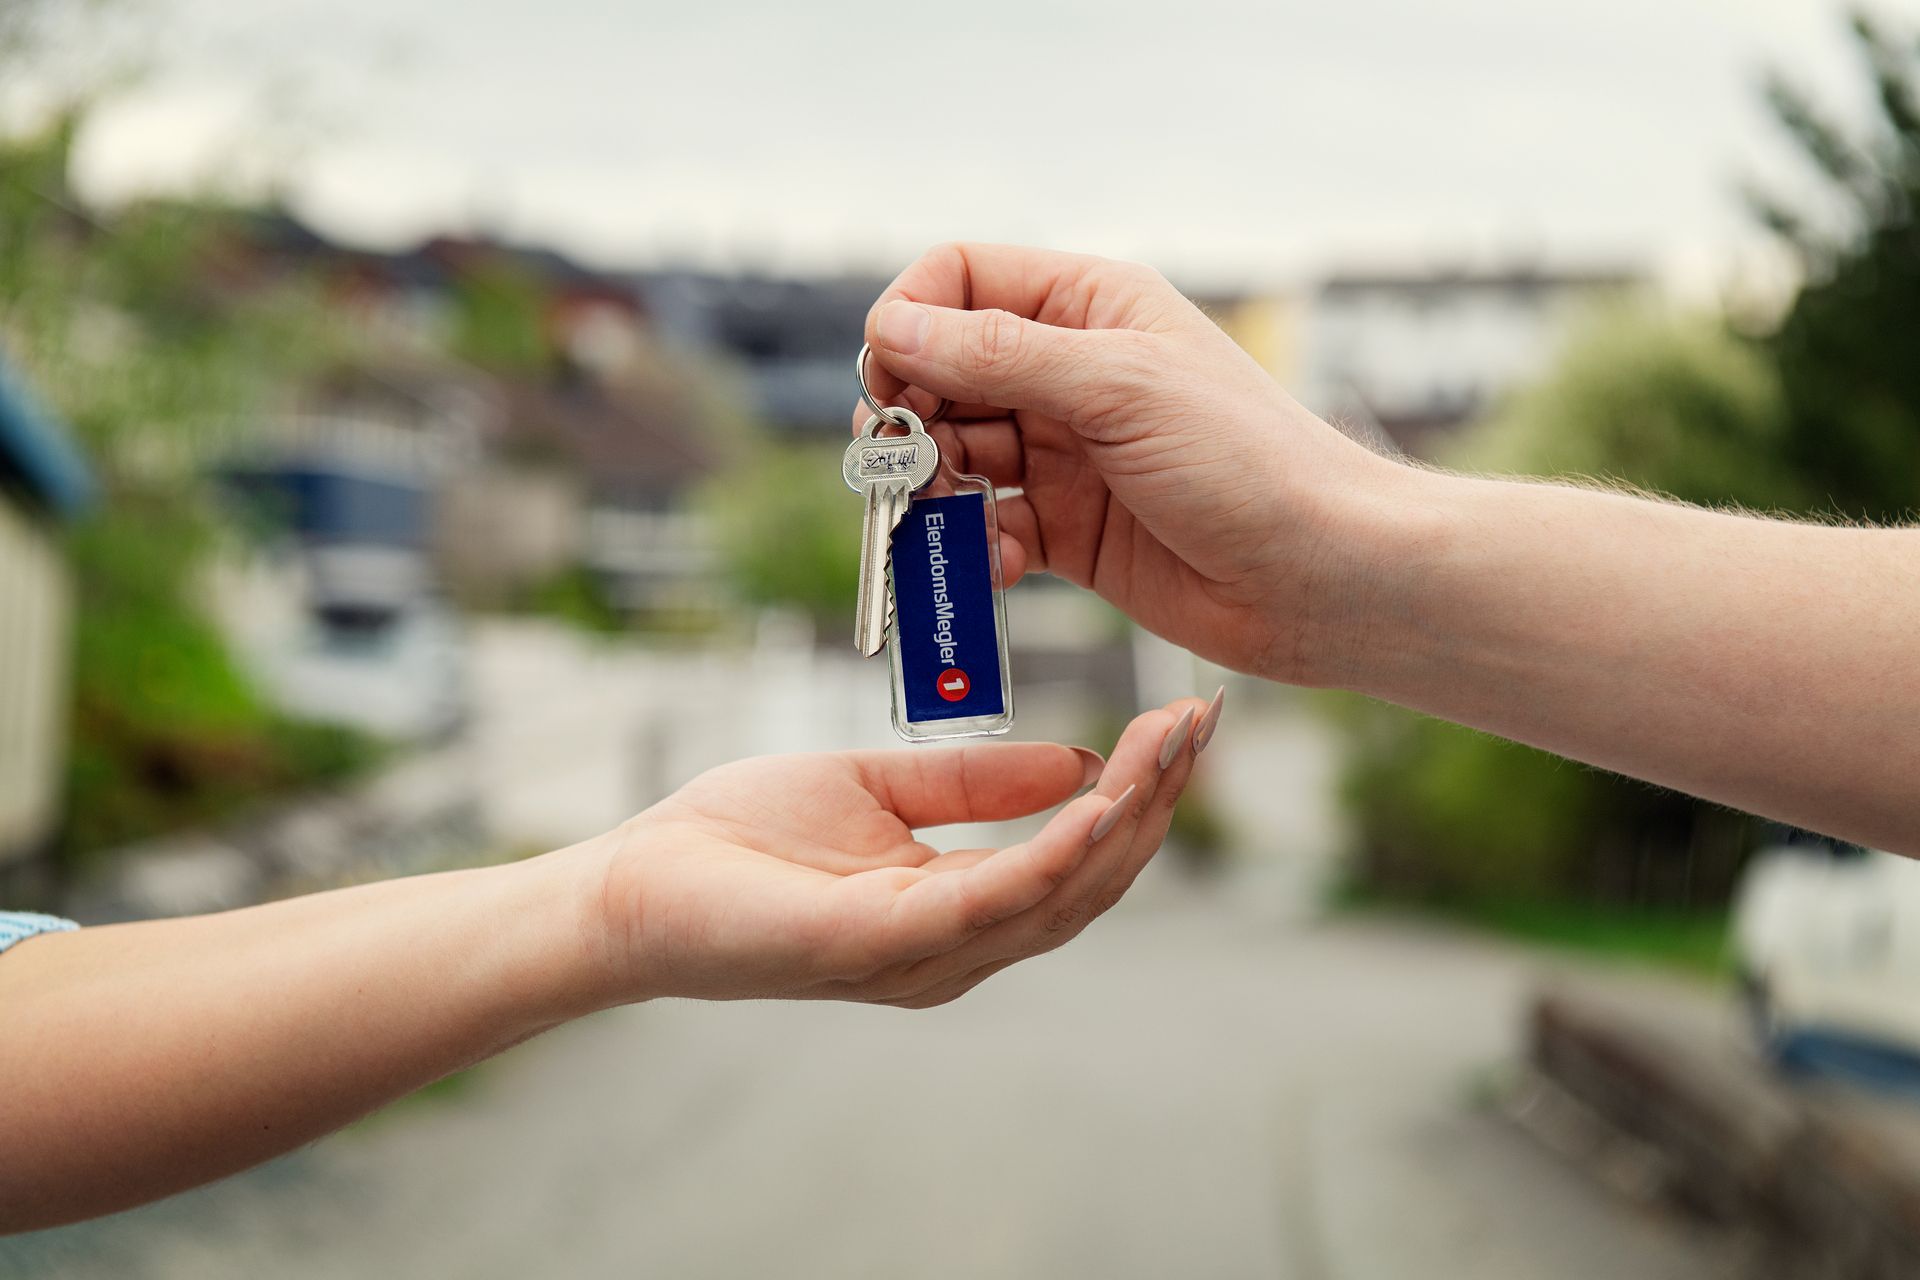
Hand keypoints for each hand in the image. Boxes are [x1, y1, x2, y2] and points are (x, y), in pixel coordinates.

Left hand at [588, 699, 1215, 1007]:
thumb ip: (973, 783)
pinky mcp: (877, 945)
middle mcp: (955, 947)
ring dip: (1127, 820)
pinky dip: (1054, 853)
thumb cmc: (741, 839)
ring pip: (1059, 897)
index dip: (1140, 794)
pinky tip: (1099, 801)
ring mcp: (922, 956)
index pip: (1076, 858)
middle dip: (1157, 802)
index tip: (1185, 718)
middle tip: (1203, 721)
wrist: (635, 882)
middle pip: (1090, 883)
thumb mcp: (879, 786)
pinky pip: (989, 901)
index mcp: (956, 908)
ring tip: (1172, 745)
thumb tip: (1077, 760)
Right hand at [857, 243, 1412, 683]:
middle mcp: (1070, 372)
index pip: (961, 279)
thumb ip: (1000, 356)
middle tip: (899, 462)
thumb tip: (892, 326)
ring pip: (955, 454)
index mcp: (1089, 307)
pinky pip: (986, 526)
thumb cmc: (1247, 462)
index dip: (910, 319)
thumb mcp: (1118, 388)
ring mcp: (1065, 453)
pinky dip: (974, 544)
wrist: (1322, 578)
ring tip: (943, 518)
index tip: (888, 376)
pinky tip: (996, 562)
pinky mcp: (1066, 530)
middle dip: (909, 415)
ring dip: (933, 487)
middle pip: (942, 372)